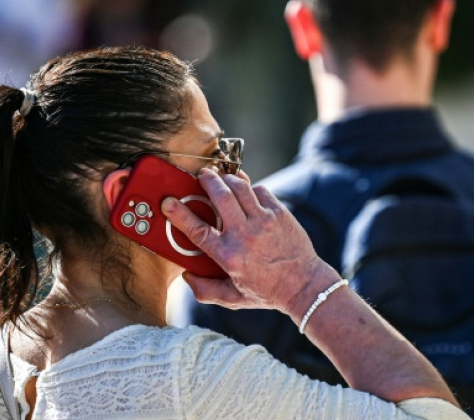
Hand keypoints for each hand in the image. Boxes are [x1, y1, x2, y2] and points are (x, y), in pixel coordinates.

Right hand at [161, 169, 338, 317]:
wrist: (304, 285)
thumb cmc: (268, 292)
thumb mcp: (233, 298)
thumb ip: (206, 291)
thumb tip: (187, 276)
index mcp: (228, 256)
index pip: (197, 229)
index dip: (179, 213)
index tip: (169, 201)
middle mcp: (245, 235)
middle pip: (220, 196)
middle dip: (207, 180)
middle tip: (201, 176)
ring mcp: (264, 221)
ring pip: (240, 187)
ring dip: (227, 179)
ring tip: (221, 178)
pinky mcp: (279, 213)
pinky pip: (260, 191)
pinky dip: (250, 188)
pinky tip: (246, 192)